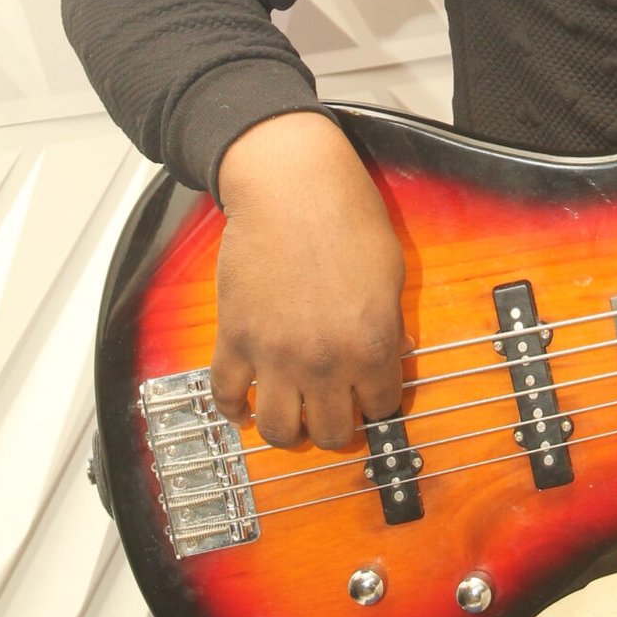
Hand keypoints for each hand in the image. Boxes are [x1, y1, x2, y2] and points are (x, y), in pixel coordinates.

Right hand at [212, 111, 406, 448]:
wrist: (290, 185)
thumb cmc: (347, 215)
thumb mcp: (391, 271)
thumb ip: (388, 323)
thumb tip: (389, 356)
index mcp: (371, 344)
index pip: (381, 408)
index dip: (379, 403)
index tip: (372, 398)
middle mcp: (325, 361)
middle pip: (331, 432)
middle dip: (337, 427)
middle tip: (334, 412)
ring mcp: (275, 354)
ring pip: (278, 430)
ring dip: (288, 432)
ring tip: (293, 419)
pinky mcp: (235, 338)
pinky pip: (225, 394)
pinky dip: (233, 410)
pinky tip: (244, 409)